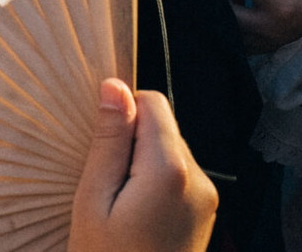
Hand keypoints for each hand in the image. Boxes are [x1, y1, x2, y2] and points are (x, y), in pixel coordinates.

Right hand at [69, 80, 216, 251]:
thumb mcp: (93, 200)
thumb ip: (109, 141)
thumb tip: (114, 85)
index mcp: (170, 170)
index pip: (153, 102)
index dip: (123, 114)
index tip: (103, 147)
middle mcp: (199, 178)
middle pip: (163, 127)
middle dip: (133, 143)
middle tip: (108, 187)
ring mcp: (207, 198)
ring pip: (170, 151)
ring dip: (144, 165)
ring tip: (122, 207)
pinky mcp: (207, 213)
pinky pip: (180, 177)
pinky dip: (157, 184)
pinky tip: (137, 216)